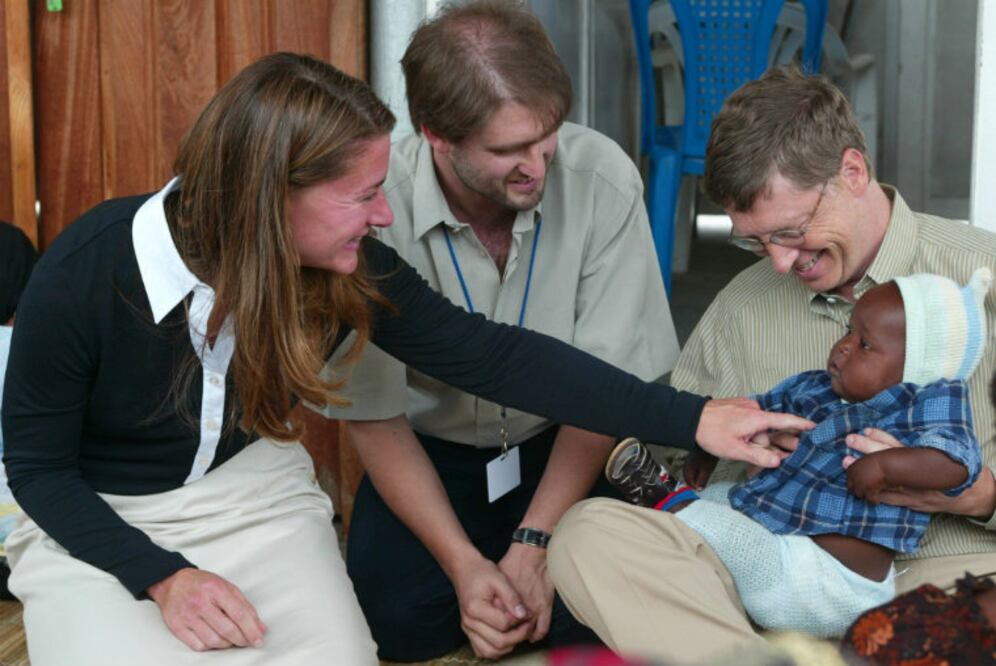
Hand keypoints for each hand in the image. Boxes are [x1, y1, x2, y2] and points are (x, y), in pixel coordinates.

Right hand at [147, 568, 265, 650]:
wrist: (172, 583)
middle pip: (227, 630)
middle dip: (241, 639)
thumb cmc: (203, 584)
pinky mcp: (177, 627)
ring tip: (231, 638)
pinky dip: (210, 646)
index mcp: (215, 589)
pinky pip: (198, 646)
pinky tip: (214, 639)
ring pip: (213, 641)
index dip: (251, 630)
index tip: (259, 640)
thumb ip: (245, 607)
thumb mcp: (227, 587)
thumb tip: (260, 628)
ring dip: (227, 644)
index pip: (238, 614)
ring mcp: (187, 616)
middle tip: (247, 641)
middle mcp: (200, 603)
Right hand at [450, 552, 530, 658]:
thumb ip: (512, 598)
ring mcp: (467, 629)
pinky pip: (482, 651)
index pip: (503, 624)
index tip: (527, 612)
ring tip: (519, 632)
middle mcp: (469, 622)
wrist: (464, 570)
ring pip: (490, 652)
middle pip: (498, 642)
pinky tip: (506, 638)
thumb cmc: (481, 572)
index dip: (519, 621)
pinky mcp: (469, 632)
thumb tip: (524, 615)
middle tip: (528, 625)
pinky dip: (496, 650)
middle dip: (518, 636)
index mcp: (475, 608)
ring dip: (508, 646)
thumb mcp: (499, 579)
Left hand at [498, 542, 553, 642]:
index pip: (499, 624)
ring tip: (519, 632)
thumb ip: (495, 599)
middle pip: (513, 632)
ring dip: (523, 635)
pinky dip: (536, 635)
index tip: (498, 625)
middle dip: (510, 634)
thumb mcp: (496, 581)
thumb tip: (489, 613)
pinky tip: (531, 634)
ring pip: (528, 634)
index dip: (498, 627)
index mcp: (504, 603)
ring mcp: (534, 609)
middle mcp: (519, 609)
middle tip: (508, 631)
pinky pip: (542, 630)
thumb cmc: (512, 564)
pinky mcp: (545, 607)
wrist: (530, 553)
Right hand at [683, 449, 717, 488]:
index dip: (695, 486)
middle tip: (702, 485)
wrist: (710, 441)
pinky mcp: (693, 460)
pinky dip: (696, 474)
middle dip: (695, 483)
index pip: (689, 482)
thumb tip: (699, 490)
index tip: (702, 488)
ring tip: (703, 480)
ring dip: (696, 478)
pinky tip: (702, 473)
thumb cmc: (708, 456)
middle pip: (688, 478)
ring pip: (690, 474)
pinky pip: (692, 470)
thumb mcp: (706, 470)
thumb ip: (702, 480)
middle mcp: (686, 465)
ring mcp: (689, 462)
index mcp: (688, 468)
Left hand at [695, 398, 814, 467]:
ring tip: (756, 451)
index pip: (786, 420)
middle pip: (773, 429)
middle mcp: (754, 409)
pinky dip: (752, 433)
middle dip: (777, 443)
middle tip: (787, 455)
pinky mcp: (738, 408)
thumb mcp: (736, 450)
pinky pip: (751, 422)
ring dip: (760, 440)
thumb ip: (759, 456)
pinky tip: (744, 442)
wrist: (689, 417)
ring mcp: (746, 407)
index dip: (803, 424)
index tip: (817, 427)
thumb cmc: (711, 433)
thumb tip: (779, 461)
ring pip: (760, 427)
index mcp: (757, 418)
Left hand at [843, 429, 995, 518]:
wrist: (966, 495)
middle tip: (850, 439)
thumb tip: (885, 427)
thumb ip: (915, 439)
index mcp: (925, 457)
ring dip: (864, 471)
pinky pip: (887, 499)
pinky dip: (872, 492)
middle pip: (890, 459)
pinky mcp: (909, 503)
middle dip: (868, 449)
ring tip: (846, 462)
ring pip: (884, 479)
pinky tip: (857, 487)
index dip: (882, 437)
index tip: (867, 430)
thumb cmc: (948, 468)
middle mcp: (918, 474)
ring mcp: (913, 490)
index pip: (900, 446)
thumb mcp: (936, 450)